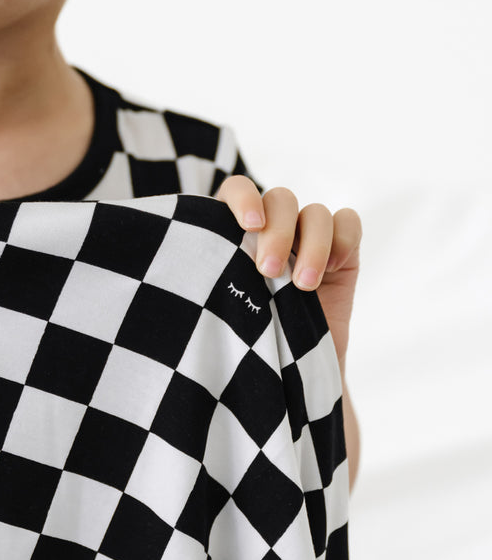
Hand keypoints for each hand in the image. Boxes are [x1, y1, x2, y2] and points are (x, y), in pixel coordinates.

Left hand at [216, 176, 361, 365]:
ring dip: (312, 245)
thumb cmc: (247, 334)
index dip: (244, 197)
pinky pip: (348, 222)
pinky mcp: (342, 251)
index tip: (248, 227)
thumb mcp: (228, 300)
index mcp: (235, 228)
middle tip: (267, 271)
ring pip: (314, 212)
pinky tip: (333, 269)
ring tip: (302, 285)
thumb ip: (224, 269)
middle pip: (280, 199)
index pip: (238, 188)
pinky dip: (342, 239)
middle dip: (277, 232)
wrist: (287, 371)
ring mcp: (308, 237)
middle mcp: (273, 226)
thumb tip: (211, 256)